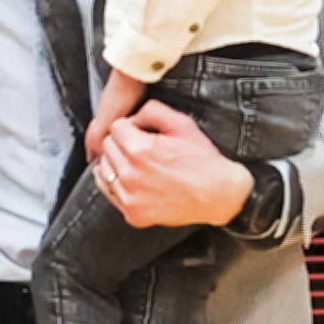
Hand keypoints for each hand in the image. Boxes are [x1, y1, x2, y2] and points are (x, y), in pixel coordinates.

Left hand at [92, 101, 256, 232]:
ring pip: (103, 169)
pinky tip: (133, 179)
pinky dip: (115, 183)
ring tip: (138, 164)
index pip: (115, 127)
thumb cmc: (204, 160)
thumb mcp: (183, 124)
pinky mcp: (132, 213)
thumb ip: (152, 111)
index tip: (142, 133)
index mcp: (140, 150)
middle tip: (142, 148)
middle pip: (107, 147)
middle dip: (122, 143)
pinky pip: (108, 191)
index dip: (130, 127)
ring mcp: (130, 197)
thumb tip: (131, 117)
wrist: (220, 195)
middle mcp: (131, 175)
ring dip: (116, 163)